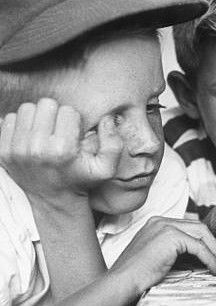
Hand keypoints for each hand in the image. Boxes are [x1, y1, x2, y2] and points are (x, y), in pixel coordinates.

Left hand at [0, 99, 121, 201]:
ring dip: (37, 117)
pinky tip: (31, 137)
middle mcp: (37, 148)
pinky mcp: (3, 151)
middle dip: (55, 114)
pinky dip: (21, 125)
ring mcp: (17, 149)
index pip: (68, 110)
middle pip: (45, 104)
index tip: (73, 134)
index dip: (74, 120)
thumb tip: (107, 119)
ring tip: (45, 132)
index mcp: (62, 149)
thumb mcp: (106, 168)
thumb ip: (114, 143)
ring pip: (27, 108)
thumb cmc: (80, 180)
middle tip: (59, 130)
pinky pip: (9, 119)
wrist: (54, 200)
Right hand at [111, 217, 215, 293]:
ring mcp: (165, 226)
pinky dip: (210, 259)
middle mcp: (161, 220)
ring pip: (202, 234)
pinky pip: (199, 247)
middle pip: (199, 227)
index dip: (206, 242)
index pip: (190, 227)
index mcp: (157, 223)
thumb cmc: (136, 276)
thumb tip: (200, 259)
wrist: (121, 283)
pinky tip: (215, 270)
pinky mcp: (171, 237)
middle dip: (215, 245)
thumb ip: (177, 253)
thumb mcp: (159, 258)